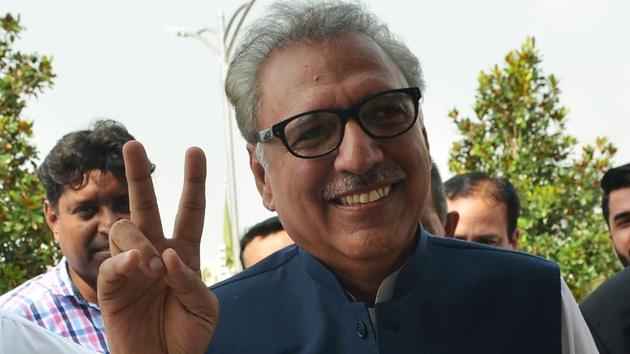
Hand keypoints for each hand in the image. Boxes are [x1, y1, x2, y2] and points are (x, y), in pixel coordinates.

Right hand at [97, 141, 218, 353]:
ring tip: (153, 267)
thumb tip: (169, 255)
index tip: (195, 151)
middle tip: (132, 144)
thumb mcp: (204, 307)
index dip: (193, 182)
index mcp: (185, 252)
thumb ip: (191, 280)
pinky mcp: (111, 287)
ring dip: (140, 241)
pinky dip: (125, 261)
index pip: (190, 210)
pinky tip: (138, 267)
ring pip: (125, 229)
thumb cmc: (188, 334)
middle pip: (144, 205)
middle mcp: (156, 252)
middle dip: (138, 175)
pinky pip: (112, 263)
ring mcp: (131, 267)